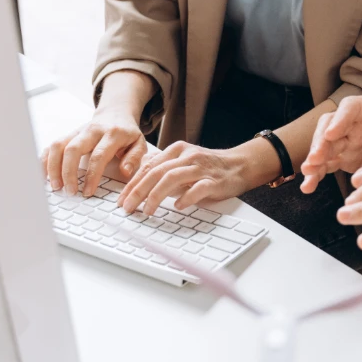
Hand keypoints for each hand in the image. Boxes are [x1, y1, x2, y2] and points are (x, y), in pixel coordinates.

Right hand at [42, 104, 147, 196]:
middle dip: (68, 172)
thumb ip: (135, 157)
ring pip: (58, 145)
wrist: (116, 113)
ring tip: (55, 186)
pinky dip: (45, 160)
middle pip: (73, 149)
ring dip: (53, 167)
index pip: (98, 156)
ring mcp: (78, 131)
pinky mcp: (69, 134)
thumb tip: (125, 172)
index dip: (91, 175)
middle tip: (69, 192)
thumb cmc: (127, 133)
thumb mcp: (140, 143)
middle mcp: (92, 131)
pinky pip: (52, 145)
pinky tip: (45, 175)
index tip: (87, 192)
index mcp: (112, 134)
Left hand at [117, 141, 251, 214]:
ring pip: (172, 178)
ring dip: (156, 196)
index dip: (132, 184)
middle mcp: (187, 156)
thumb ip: (163, 168)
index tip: (121, 199)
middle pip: (156, 172)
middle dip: (138, 191)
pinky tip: (177, 207)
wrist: (240, 164)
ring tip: (147, 211)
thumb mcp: (183, 162)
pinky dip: (185, 198)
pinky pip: (197, 188)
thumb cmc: (209, 167)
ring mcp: (201, 167)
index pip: (149, 166)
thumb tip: (138, 180)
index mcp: (177, 150)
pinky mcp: (214, 180)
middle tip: (127, 207)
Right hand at [299, 95, 361, 193]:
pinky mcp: (343, 157)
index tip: (332, 133)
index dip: (340, 119)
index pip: (351, 107)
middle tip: (316, 158)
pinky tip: (309, 187)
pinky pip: (326, 164)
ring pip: (323, 145)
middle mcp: (354, 122)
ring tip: (308, 173)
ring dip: (314, 158)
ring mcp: (346, 140)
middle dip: (320, 141)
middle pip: (329, 126)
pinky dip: (316, 174)